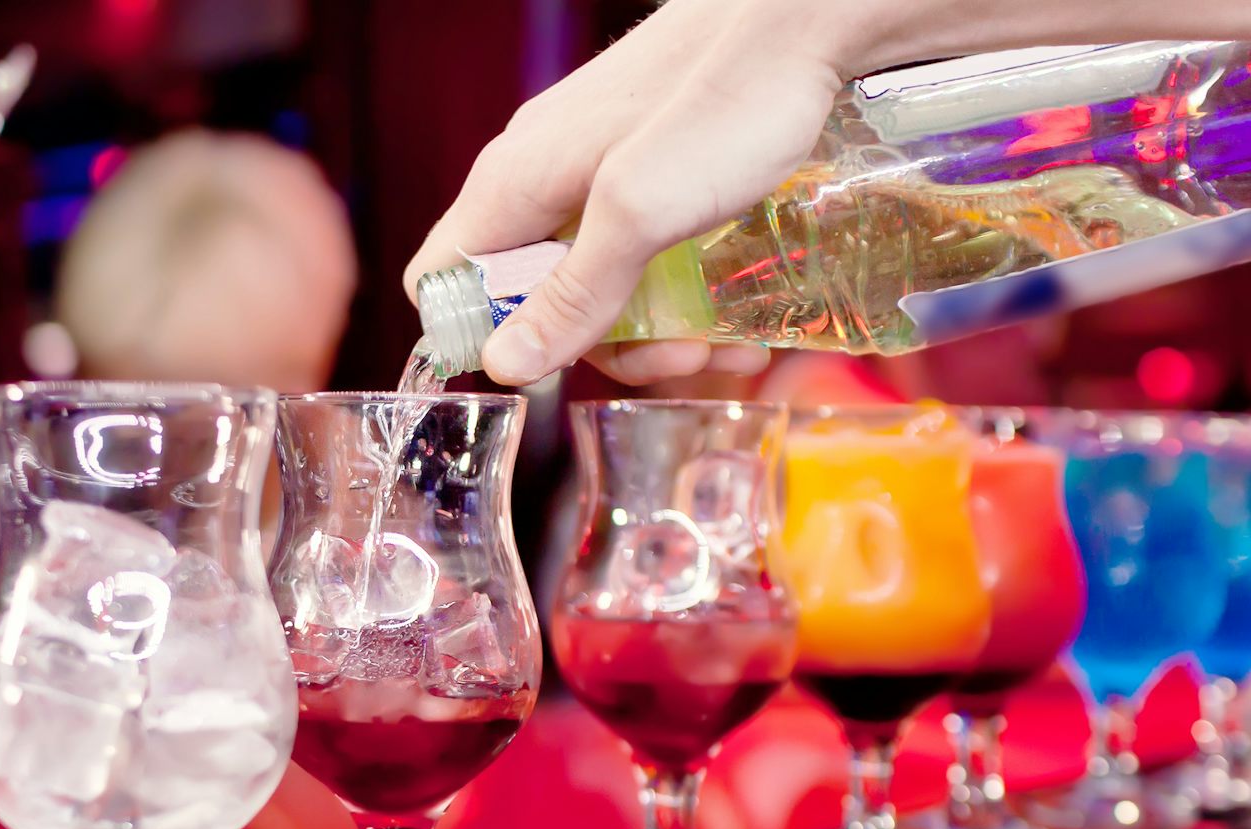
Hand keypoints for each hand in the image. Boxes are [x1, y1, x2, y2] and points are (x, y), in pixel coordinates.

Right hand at [404, 0, 898, 385]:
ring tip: (723, 349)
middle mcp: (543, 180)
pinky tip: (736, 319)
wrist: (809, 18)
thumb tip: (505, 365)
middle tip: (678, 361)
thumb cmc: (725, 99)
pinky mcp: (650, 175)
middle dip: (603, 347)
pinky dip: (683, 298)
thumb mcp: (640, 213)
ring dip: (657, 334)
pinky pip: (642, 256)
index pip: (441, 281)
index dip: (480, 338)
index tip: (553, 370)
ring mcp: (596, 175)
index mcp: (514, 183)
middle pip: (532, 300)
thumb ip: (572, 292)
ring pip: (596, 285)